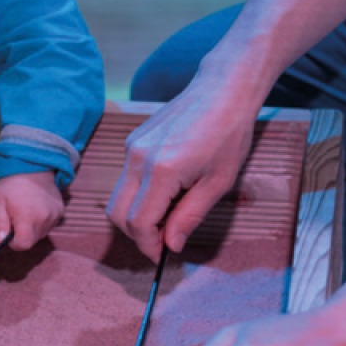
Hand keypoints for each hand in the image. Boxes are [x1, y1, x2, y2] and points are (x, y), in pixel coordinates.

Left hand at [0, 172, 63, 248]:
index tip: (8, 233)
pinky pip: (49, 225)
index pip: (23, 244)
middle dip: (22, 234)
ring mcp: (55, 215)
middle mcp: (44, 218)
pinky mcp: (60, 211)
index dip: (13, 243)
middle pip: (32, 240)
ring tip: (25, 210)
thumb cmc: (10, 185)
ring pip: (40, 233)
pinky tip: (35, 207)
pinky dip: (41, 221)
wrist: (30, 165)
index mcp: (27, 217)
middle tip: (14, 217)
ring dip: (31, 228)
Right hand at [106, 76, 258, 258]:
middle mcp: (137, 158)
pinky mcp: (133, 141)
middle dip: (137, 234)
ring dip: (136, 214)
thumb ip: (189, 216)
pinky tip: (167, 191)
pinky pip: (126, 178)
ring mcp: (131, 147)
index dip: (148, 246)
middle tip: (164, 240)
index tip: (163, 255)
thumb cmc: (229, 135)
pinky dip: (139, 194)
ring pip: (118, 196)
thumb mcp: (218, 183)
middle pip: (117, 213)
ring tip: (169, 214)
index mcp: (161, 171)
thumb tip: (171, 245)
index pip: (138, 223)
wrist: (221, 90)